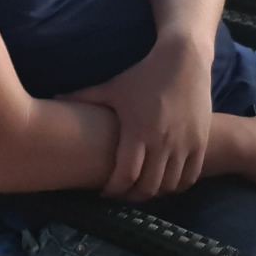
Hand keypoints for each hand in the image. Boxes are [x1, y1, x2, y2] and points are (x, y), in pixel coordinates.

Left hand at [59, 34, 212, 199]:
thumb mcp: (114, 86)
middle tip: (123, 193)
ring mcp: (185, 144)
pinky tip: (166, 181)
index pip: (125, 177)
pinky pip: (190, 177)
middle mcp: (162, 142)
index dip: (114, 190)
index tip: (105, 192)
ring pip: (169, 186)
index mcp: (137, 131)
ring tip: (142, 187)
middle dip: (132, 196)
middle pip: (147, 188)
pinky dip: (177, 185)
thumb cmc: (145, 74)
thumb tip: (54, 96)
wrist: (184, 60)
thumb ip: (84, 96)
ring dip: (155, 192)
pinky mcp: (200, 142)